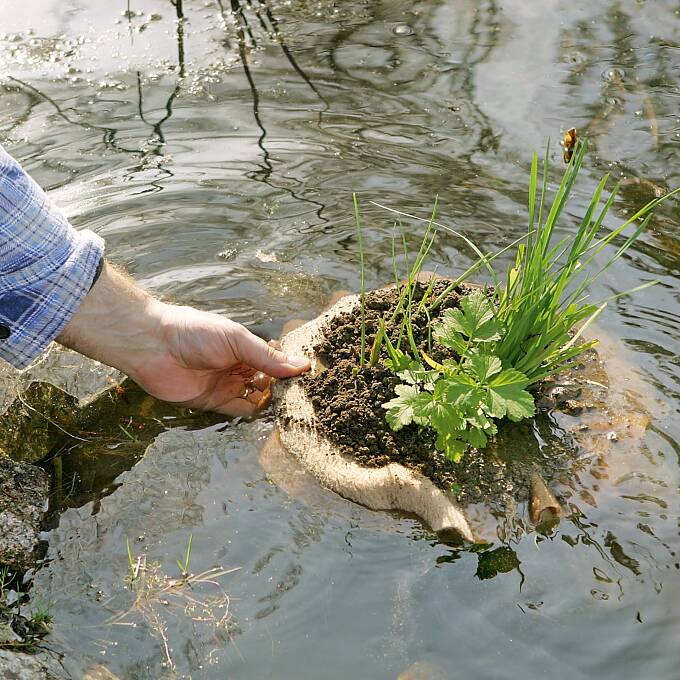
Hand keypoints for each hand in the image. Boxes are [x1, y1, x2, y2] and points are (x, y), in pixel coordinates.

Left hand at [57, 262, 309, 415]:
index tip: (312, 377)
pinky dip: (255, 414)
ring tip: (293, 408)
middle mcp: (239, 366)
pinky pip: (240, 411)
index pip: (275, 360)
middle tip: (306, 397)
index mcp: (245, 347)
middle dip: (285, 388)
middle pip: (269, 381)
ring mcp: (228, 385)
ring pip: (258, 398)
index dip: (291, 368)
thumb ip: (267, 357)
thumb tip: (301, 366)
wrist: (153, 346)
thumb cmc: (194, 333)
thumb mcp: (236, 340)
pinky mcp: (215, 403)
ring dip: (273, 402)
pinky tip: (270, 415)